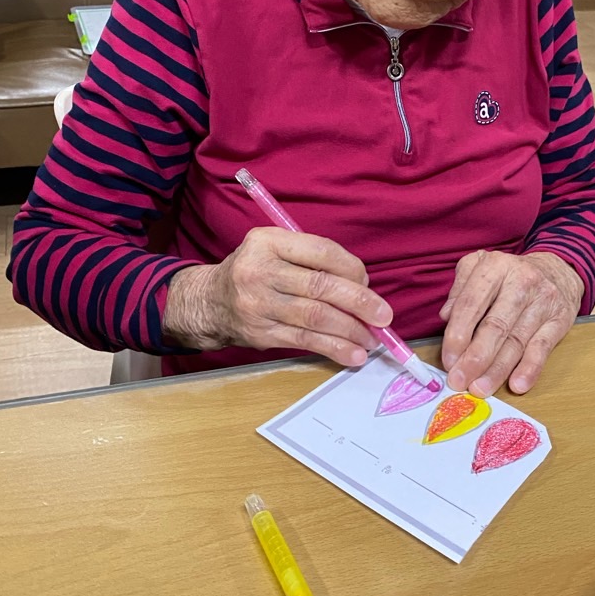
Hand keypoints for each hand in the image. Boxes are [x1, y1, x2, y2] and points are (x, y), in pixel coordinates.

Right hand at [162, 228, 392, 367]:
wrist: (211, 302)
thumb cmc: (256, 270)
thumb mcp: (275, 248)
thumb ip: (312, 259)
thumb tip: (361, 285)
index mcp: (268, 241)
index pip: (320, 251)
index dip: (351, 268)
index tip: (367, 281)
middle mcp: (260, 271)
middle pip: (320, 286)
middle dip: (358, 302)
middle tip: (383, 316)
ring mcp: (259, 305)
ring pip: (315, 318)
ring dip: (350, 330)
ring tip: (372, 339)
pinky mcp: (261, 334)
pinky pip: (304, 341)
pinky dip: (333, 348)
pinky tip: (353, 354)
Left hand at [439, 250, 583, 396]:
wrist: (557, 270)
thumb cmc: (509, 275)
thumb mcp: (479, 267)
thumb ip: (460, 290)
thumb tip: (446, 317)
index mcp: (495, 267)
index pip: (471, 303)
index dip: (457, 334)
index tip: (448, 360)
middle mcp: (521, 281)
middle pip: (495, 325)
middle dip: (475, 358)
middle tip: (459, 381)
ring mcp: (543, 301)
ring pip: (517, 341)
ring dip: (497, 370)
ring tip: (480, 388)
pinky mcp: (559, 320)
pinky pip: (542, 348)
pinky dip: (530, 369)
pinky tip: (517, 385)